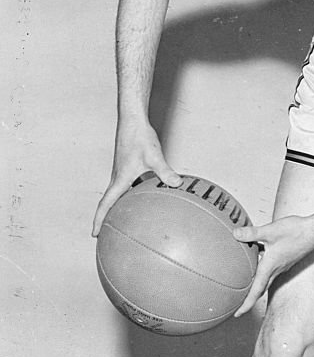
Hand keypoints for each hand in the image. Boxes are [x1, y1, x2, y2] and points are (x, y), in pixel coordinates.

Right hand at [92, 121, 181, 235]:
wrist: (133, 121)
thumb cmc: (140, 137)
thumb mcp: (154, 157)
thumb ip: (165, 172)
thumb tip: (177, 184)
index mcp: (119, 179)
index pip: (105, 204)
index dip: (99, 220)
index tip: (94, 234)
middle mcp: (117, 178)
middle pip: (108, 203)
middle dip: (106, 219)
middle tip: (106, 235)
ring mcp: (122, 173)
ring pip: (118, 195)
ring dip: (118, 208)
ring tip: (124, 222)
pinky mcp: (128, 168)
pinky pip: (127, 187)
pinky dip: (131, 197)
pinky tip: (145, 200)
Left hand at [232, 214, 313, 314]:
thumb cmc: (296, 232)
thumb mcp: (270, 230)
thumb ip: (251, 233)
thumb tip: (235, 234)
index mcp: (270, 267)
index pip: (256, 291)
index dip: (246, 305)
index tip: (237, 314)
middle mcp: (276, 270)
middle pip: (260, 290)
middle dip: (249, 300)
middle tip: (239, 306)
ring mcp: (282, 266)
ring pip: (266, 281)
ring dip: (255, 287)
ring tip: (245, 286)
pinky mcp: (286, 260)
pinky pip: (271, 271)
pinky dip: (261, 273)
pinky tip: (257, 262)